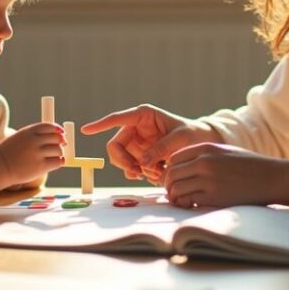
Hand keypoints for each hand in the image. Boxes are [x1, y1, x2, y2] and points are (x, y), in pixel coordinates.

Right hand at [0, 122, 65, 185]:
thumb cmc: (9, 153)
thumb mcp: (20, 138)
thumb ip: (35, 135)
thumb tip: (58, 136)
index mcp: (28, 132)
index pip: (49, 126)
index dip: (57, 129)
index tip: (61, 133)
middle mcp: (34, 141)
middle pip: (56, 138)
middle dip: (60, 141)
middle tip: (61, 145)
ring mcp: (37, 154)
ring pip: (58, 150)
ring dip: (59, 153)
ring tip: (53, 157)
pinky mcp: (40, 167)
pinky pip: (58, 161)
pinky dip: (59, 161)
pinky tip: (55, 162)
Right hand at [82, 104, 216, 182]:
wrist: (202, 144)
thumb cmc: (193, 134)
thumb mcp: (180, 138)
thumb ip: (161, 148)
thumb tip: (141, 162)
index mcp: (143, 115)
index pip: (117, 119)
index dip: (100, 125)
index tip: (86, 130)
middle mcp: (135, 128)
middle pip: (115, 147)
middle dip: (123, 161)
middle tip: (137, 173)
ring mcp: (136, 143)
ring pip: (121, 160)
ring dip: (135, 170)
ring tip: (157, 172)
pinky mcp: (140, 156)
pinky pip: (131, 168)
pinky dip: (140, 174)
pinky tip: (155, 174)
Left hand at [164, 143, 275, 207]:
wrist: (273, 178)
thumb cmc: (250, 167)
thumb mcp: (226, 152)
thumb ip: (204, 156)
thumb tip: (181, 167)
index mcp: (207, 148)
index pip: (174, 158)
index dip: (171, 171)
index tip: (176, 180)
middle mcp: (205, 162)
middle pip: (171, 174)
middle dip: (170, 186)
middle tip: (175, 194)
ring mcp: (209, 179)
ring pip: (176, 189)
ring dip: (175, 197)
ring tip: (183, 201)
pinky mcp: (214, 197)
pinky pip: (188, 200)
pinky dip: (185, 205)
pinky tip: (192, 206)